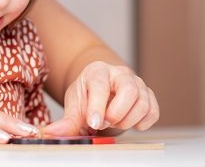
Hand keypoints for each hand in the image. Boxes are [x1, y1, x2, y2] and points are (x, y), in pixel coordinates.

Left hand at [40, 61, 158, 135]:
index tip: (94, 123)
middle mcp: (120, 74)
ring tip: (113, 122)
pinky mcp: (149, 96)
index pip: (100, 85)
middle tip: (104, 122)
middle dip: (116, 113)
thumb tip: (50, 133)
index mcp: (98, 71)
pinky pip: (153, 112)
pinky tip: (129, 123)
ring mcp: (137, 83)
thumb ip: (67, 121)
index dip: (98, 106)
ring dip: (127, 120)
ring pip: (143, 103)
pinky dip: (143, 122)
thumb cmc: (87, 96)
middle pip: (129, 90)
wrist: (100, 95)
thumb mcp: (74, 106)